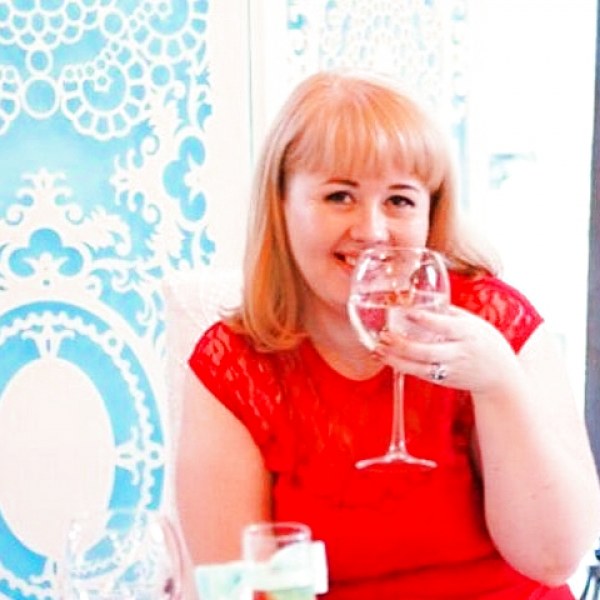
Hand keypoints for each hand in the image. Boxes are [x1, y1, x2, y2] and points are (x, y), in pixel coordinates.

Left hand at [374, 305, 521, 394]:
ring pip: (419, 367)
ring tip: (378, 349)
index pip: (445, 326)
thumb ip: (448, 313)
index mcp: (467, 333)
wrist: (500, 375)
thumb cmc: (484, 342)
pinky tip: (387, 358)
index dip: (426, 320)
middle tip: (384, 334)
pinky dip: (401, 367)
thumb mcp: (472, 323)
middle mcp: (459, 352)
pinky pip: (420, 375)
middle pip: (427, 351)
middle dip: (403, 344)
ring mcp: (450, 369)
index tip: (407, 312)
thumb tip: (421, 298)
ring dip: (396, 359)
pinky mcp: (443, 381)